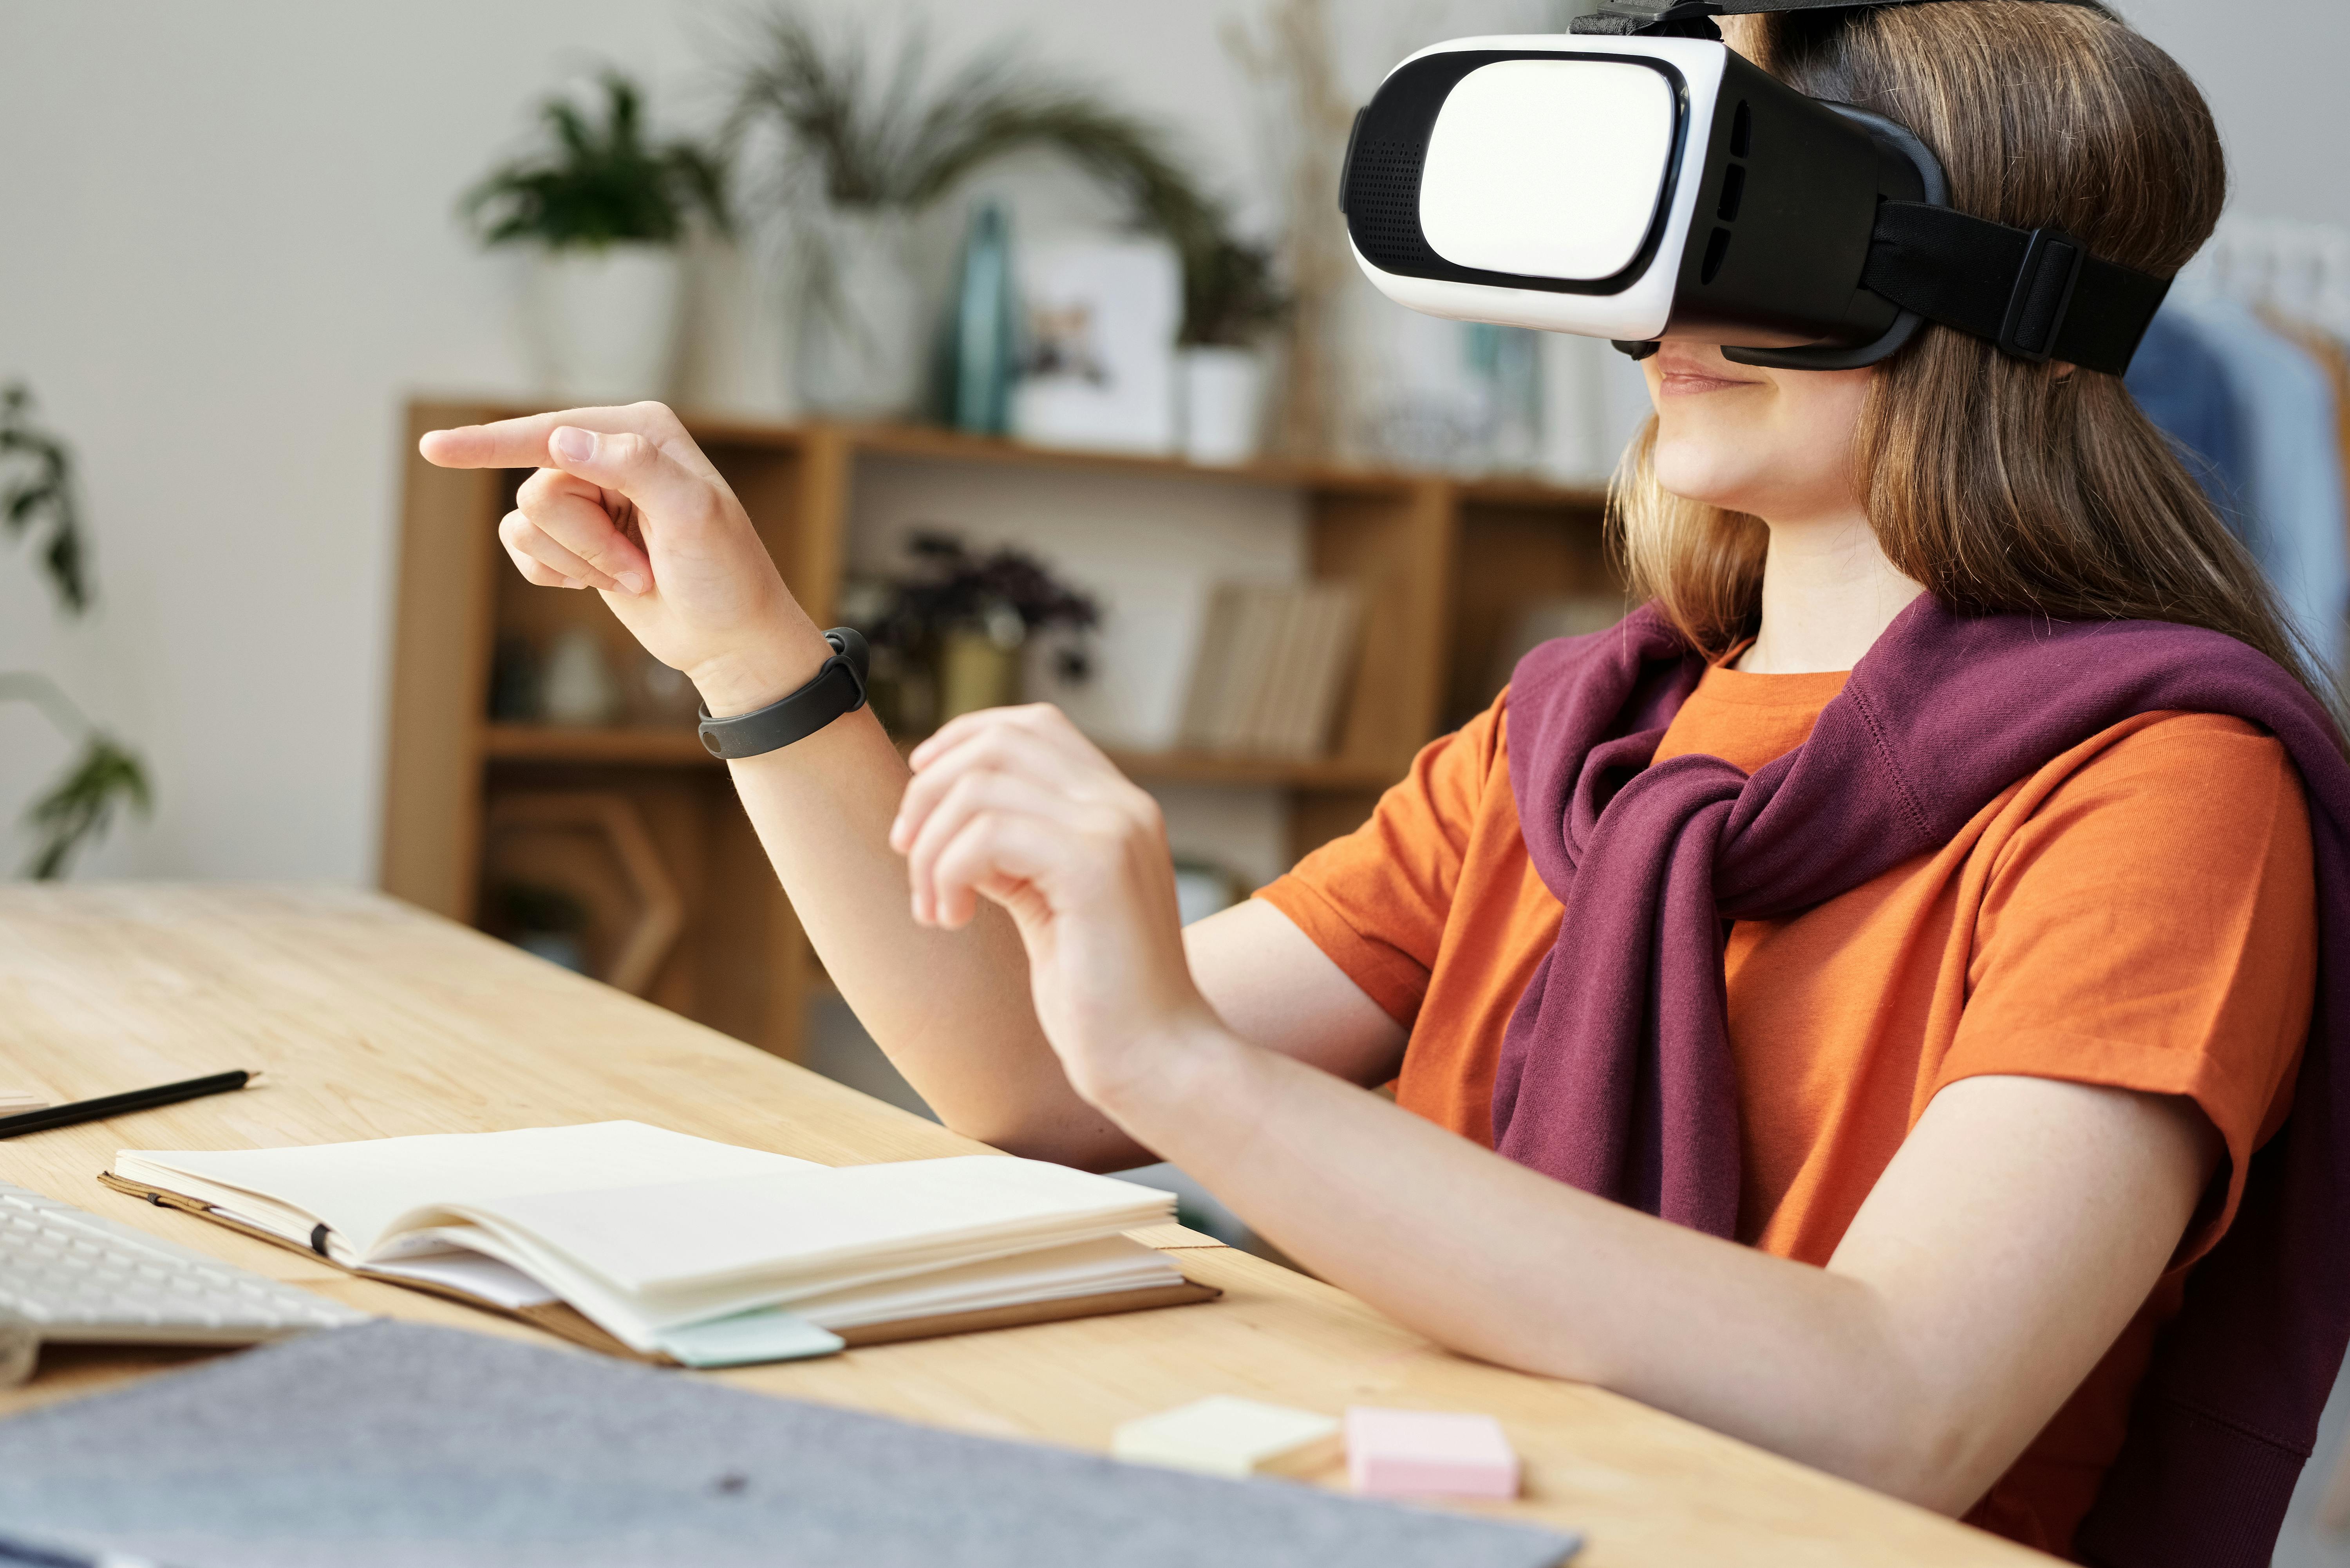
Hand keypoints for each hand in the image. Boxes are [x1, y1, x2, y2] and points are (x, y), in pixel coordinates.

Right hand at [418, 403, 829, 713]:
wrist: (729, 637)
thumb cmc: (724, 575)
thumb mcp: (693, 516)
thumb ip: (634, 467)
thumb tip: (562, 442)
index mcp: (639, 429)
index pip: (550, 432)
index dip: (491, 443)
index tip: (435, 449)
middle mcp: (607, 452)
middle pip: (538, 489)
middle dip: (586, 541)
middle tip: (642, 566)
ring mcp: (587, 495)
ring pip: (527, 522)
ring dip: (579, 562)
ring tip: (635, 576)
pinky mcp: (573, 536)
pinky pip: (522, 548)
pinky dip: (558, 574)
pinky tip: (599, 584)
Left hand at [889, 705, 1221, 1108]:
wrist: (1156, 1059)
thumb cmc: (1100, 996)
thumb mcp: (1046, 901)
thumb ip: (1012, 850)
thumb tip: (941, 814)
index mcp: (1118, 807)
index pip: (1032, 726)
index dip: (963, 741)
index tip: (920, 789)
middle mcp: (1123, 804)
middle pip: (999, 741)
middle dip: (930, 791)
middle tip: (908, 854)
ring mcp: (1114, 829)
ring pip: (981, 787)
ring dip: (932, 846)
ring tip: (934, 906)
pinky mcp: (1095, 868)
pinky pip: (987, 834)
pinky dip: (949, 872)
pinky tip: (953, 919)